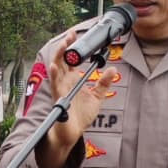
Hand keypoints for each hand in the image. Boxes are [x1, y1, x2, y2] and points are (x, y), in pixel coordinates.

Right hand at [45, 31, 118, 147]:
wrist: (72, 133)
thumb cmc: (81, 115)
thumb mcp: (97, 97)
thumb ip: (104, 83)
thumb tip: (113, 69)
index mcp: (73, 79)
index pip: (71, 59)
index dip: (73, 46)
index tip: (75, 34)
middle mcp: (65, 81)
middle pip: (63, 59)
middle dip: (66, 46)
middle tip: (71, 34)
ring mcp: (60, 88)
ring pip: (57, 68)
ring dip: (59, 56)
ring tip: (64, 45)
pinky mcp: (58, 97)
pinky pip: (55, 84)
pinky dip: (54, 75)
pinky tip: (55, 67)